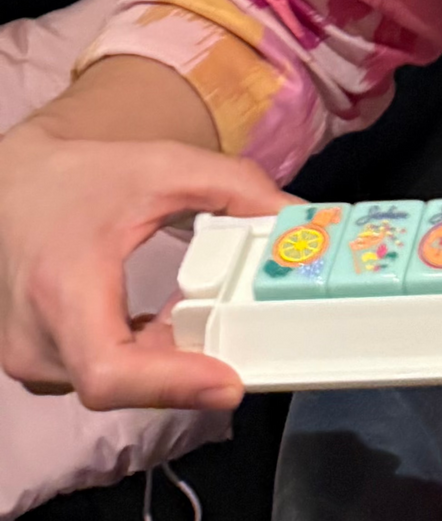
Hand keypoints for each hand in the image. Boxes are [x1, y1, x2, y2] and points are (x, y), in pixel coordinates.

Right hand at [0, 116, 287, 409]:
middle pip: (124, 382)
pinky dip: (149, 354)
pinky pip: (105, 373)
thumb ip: (239, 189)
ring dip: (170, 359)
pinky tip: (178, 321)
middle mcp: (37, 343)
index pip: (110, 372)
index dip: (172, 385)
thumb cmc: (86, 177)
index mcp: (61, 293)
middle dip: (191, 365)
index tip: (228, 382)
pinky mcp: (41, 363)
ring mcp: (33, 361)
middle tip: (251, 339)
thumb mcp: (168, 168)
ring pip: (117, 383)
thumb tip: (300, 220)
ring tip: (215, 317)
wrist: (12, 187)